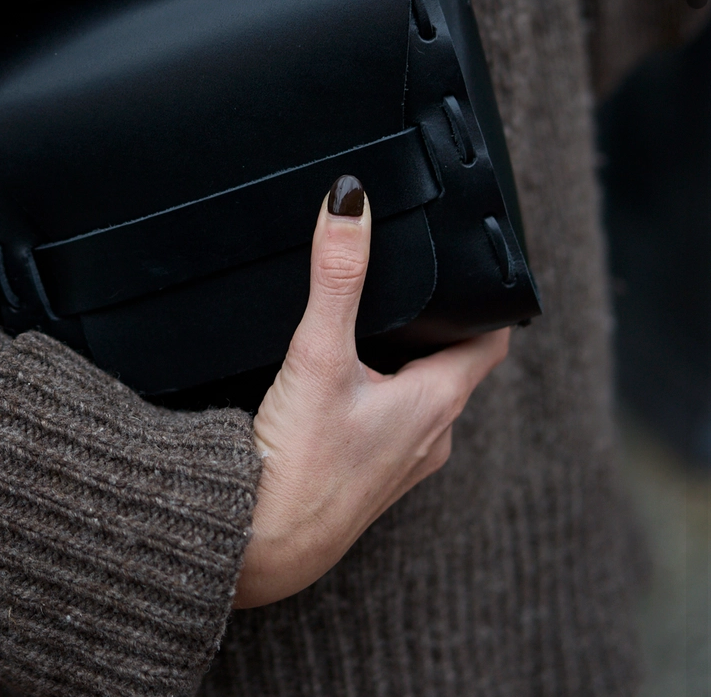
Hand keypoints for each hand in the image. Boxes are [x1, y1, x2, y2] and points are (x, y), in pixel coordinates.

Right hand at [233, 176, 509, 608]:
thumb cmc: (298, 466)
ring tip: (369, 326)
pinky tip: (337, 385)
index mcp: (437, 402)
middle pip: (453, 364)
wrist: (259, 545)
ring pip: (420, 395)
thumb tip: (349, 203)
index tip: (476, 271)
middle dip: (434, 325)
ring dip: (403, 362)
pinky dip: (376, 395)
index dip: (487, 302)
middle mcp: (430, 435)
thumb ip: (335, 275)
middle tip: (410, 284)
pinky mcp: (367, 478)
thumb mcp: (318, 353)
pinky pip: (390, 424)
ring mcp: (400, 462)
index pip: (489, 340)